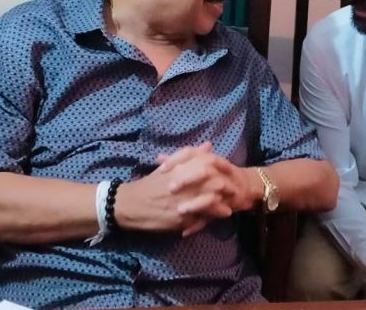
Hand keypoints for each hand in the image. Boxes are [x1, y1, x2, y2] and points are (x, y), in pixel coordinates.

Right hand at [114, 143, 239, 234]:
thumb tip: (209, 145)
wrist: (131, 204)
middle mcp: (184, 183)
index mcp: (182, 168)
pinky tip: (214, 220)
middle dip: (226, 189)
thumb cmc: (150, 184)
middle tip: (234, 192)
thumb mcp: (170, 166)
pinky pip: (201, 219)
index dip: (223, 170)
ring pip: (211, 202)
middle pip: (214, 183)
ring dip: (222, 205)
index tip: (230, 174)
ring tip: (228, 209)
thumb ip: (191, 156)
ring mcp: (184, 201)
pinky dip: (210, 219)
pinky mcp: (181, 218)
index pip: (210, 165)